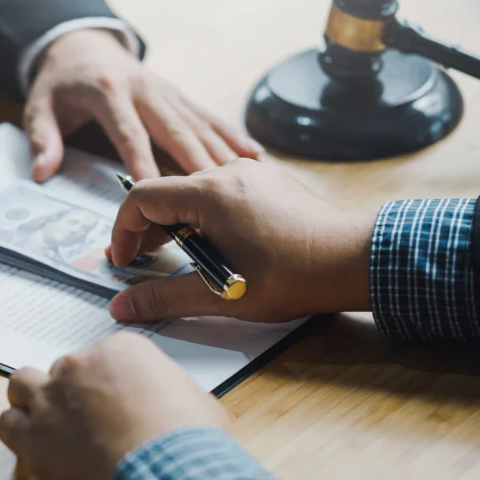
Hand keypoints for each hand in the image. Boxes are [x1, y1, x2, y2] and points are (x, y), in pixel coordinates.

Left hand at [0, 332, 228, 479]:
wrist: (167, 469)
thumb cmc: (187, 437)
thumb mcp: (194, 399)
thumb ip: (168, 391)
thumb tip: (167, 403)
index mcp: (119, 350)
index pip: (99, 358)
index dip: (104, 383)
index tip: (112, 403)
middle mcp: (79, 365)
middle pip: (62, 370)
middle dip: (70, 393)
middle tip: (85, 420)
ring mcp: (51, 397)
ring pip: (23, 384)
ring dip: (32, 402)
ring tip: (49, 426)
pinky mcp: (32, 433)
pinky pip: (7, 423)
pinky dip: (18, 432)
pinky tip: (35, 446)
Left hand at [24, 29, 262, 182]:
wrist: (82, 44)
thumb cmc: (60, 83)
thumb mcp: (40, 107)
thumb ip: (43, 138)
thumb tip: (42, 172)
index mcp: (109, 92)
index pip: (128, 132)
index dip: (142, 161)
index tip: (157, 189)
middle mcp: (143, 89)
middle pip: (173, 128)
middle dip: (194, 160)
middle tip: (214, 192)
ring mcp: (165, 90)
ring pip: (197, 123)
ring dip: (220, 152)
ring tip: (243, 181)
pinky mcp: (178, 95)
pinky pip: (207, 116)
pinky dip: (231, 135)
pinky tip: (254, 156)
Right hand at [108, 159, 374, 322]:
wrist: (356, 260)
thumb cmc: (294, 275)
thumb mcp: (220, 294)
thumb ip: (164, 298)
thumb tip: (123, 307)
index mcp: (209, 192)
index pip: (142, 197)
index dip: (123, 230)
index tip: (124, 260)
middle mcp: (227, 173)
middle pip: (166, 193)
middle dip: (147, 229)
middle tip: (140, 261)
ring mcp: (250, 174)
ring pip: (193, 193)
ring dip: (177, 224)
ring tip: (179, 257)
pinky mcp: (267, 183)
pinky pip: (220, 194)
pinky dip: (204, 217)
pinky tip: (215, 246)